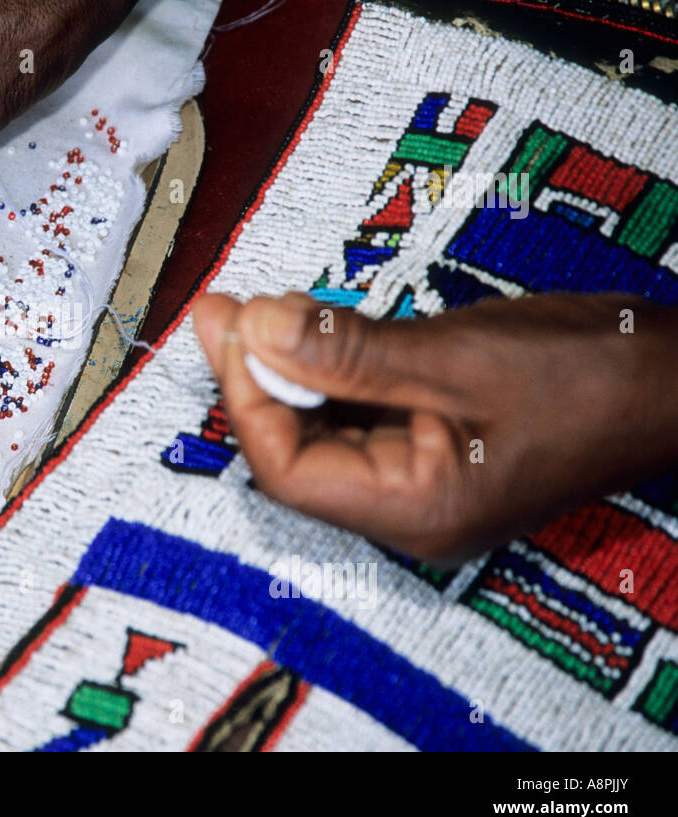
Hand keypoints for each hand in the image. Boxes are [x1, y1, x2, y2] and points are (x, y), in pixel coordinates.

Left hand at [192, 291, 677, 565]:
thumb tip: (253, 328)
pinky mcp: (433, 445)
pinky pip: (360, 411)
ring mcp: (420, 480)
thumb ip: (348, 350)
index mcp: (415, 509)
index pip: (289, 469)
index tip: (228, 326)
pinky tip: (305, 324)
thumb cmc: (594, 376)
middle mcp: (407, 509)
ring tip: (249, 307)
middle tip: (222, 307)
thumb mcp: (459, 355)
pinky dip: (329, 368)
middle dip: (255, 376)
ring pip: (323, 427)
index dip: (247, 397)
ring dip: (285, 367)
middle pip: (297, 449)